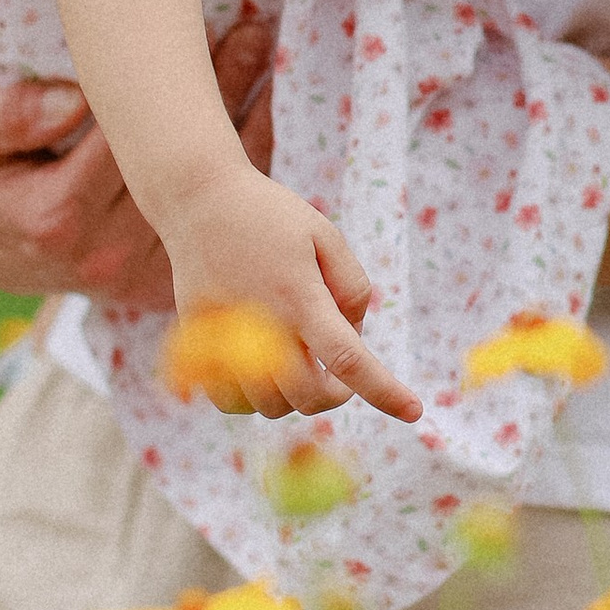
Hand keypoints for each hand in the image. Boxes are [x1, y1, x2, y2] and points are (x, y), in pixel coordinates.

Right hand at [0, 14, 277, 299]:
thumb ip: (9, 119)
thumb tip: (70, 101)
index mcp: (58, 217)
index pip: (130, 139)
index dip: (172, 83)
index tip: (208, 30)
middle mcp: (105, 255)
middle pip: (182, 167)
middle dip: (223, 93)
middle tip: (252, 33)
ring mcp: (138, 278)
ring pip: (209, 201)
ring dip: (246, 128)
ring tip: (261, 60)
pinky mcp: (162, 285)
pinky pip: (215, 226)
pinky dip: (244, 173)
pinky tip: (257, 116)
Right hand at [170, 181, 423, 426]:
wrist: (199, 198)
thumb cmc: (270, 213)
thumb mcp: (325, 234)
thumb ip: (351, 286)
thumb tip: (353, 334)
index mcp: (300, 298)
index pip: (348, 361)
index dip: (384, 392)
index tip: (413, 411)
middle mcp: (262, 326)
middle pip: (307, 396)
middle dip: (334, 396)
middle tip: (337, 374)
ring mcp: (224, 339)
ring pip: (268, 405)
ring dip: (293, 397)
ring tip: (297, 361)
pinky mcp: (197, 344)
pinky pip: (229, 399)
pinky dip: (252, 399)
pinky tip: (263, 372)